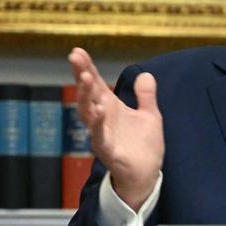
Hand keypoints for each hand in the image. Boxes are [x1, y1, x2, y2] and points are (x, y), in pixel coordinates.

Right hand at [69, 47, 164, 210]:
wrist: (147, 174)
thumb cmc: (143, 146)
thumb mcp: (149, 116)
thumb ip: (146, 96)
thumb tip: (146, 74)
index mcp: (110, 108)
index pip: (95, 84)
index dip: (86, 68)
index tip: (77, 51)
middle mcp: (102, 119)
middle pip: (87, 95)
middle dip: (81, 77)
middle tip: (76, 59)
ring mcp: (102, 135)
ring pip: (88, 114)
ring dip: (85, 96)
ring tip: (85, 79)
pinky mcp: (109, 151)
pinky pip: (100, 138)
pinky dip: (98, 125)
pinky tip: (99, 111)